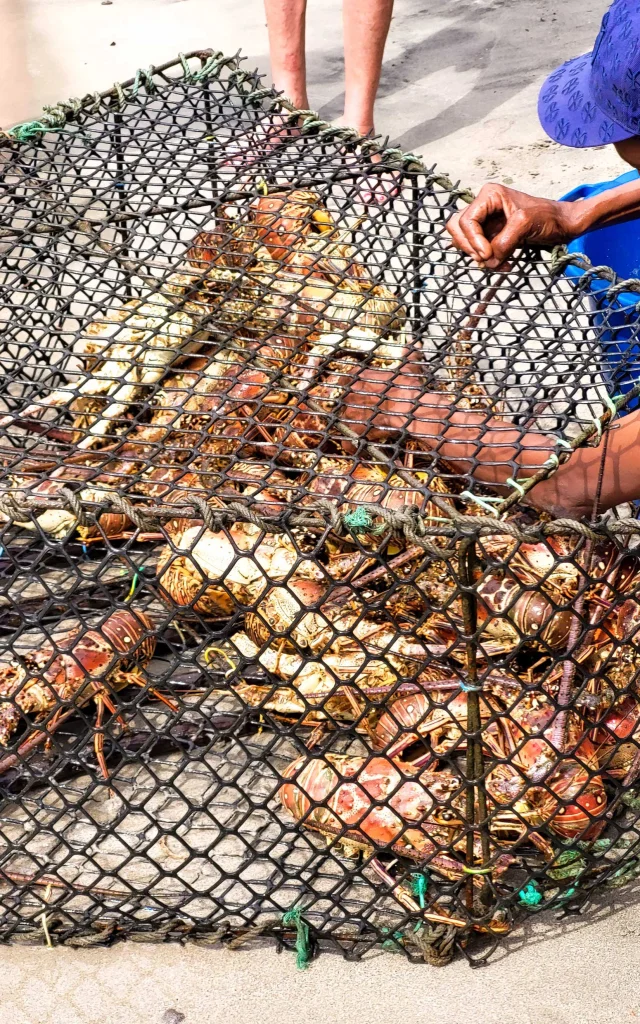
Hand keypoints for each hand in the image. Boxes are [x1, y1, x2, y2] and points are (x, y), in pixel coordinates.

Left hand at [339, 365, 450, 440]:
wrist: (407, 407)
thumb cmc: (407, 386)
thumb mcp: (407, 367)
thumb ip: (408, 355)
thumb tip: (415, 343)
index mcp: (358, 376)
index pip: (346, 377)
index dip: (351, 384)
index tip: (358, 390)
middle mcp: (350, 393)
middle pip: (343, 400)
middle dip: (351, 406)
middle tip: (362, 412)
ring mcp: (351, 412)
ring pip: (343, 420)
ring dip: (349, 425)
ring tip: (357, 429)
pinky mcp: (356, 429)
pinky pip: (349, 440)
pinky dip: (351, 445)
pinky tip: (354, 447)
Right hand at [446, 184, 581, 268]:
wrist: (562, 225)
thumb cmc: (547, 217)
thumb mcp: (525, 224)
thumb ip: (503, 241)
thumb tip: (487, 260)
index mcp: (489, 196)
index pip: (466, 221)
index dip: (473, 240)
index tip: (487, 255)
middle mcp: (484, 206)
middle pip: (457, 229)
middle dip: (470, 247)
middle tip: (486, 259)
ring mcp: (486, 222)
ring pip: (464, 241)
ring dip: (477, 256)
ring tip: (497, 263)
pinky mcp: (491, 235)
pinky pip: (478, 250)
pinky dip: (487, 260)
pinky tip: (503, 263)